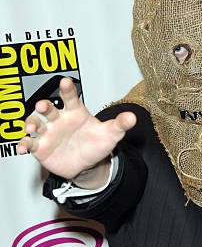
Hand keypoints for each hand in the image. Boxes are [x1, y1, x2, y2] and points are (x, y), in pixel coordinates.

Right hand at [17, 77, 136, 179]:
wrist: (88, 164)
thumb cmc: (96, 144)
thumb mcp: (110, 135)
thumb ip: (120, 125)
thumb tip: (133, 117)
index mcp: (75, 112)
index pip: (70, 97)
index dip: (67, 89)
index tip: (65, 82)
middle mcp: (59, 119)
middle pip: (48, 109)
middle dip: (44, 106)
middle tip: (43, 106)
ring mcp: (48, 132)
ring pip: (35, 124)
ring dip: (31, 123)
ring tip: (32, 128)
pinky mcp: (41, 147)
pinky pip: (29, 143)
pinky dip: (24, 144)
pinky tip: (23, 148)